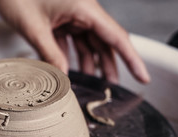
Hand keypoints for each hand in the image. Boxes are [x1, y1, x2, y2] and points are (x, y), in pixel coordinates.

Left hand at [0, 0, 149, 83]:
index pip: (116, 36)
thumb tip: (65, 77)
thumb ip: (51, 55)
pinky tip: (70, 68)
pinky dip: (72, 54)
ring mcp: (72, 13)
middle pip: (104, 41)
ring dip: (89, 62)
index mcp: (84, 8)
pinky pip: (72, 38)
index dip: (132, 59)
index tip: (143, 76)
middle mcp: (83, 10)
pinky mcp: (61, 17)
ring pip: (88, 41)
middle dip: (108, 65)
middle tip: (111, 87)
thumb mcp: (34, 30)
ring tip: (91, 82)